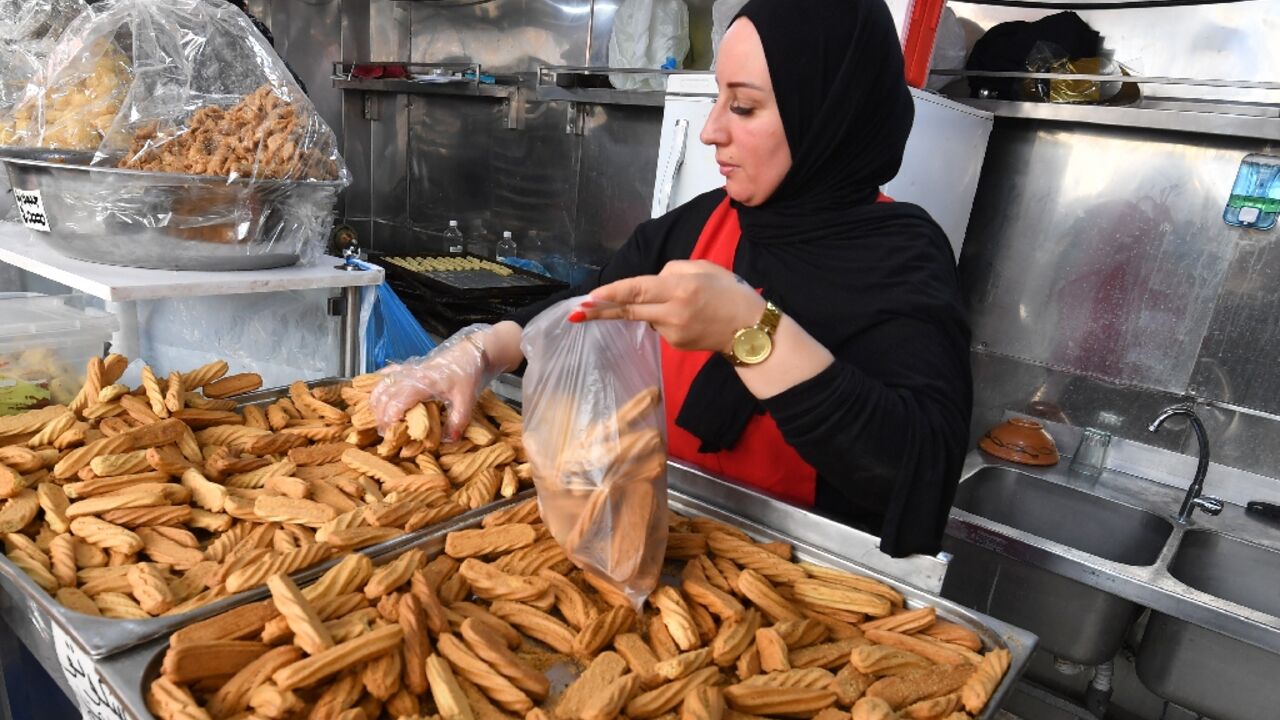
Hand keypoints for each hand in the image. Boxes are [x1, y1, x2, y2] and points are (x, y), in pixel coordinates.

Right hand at [369, 324, 500, 439]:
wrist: (472, 352)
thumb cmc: (469, 373)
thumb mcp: (467, 399)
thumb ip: (458, 421)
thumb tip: (450, 440)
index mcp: (423, 382)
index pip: (397, 402)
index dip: (389, 418)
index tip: (390, 434)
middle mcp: (411, 374)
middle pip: (384, 395)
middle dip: (380, 415)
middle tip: (384, 432)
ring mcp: (409, 369)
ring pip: (382, 383)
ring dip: (376, 401)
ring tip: (378, 418)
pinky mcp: (410, 366)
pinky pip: (387, 373)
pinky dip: (379, 384)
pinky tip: (376, 395)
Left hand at [571, 260, 765, 352]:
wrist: (751, 331)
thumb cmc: (730, 292)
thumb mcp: (704, 268)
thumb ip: (672, 270)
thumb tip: (650, 281)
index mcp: (680, 289)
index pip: (637, 290)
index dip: (611, 294)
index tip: (589, 298)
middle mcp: (673, 312)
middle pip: (629, 310)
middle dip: (600, 312)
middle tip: (575, 313)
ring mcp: (673, 333)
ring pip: (646, 315)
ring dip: (650, 306)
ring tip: (686, 302)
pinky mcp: (675, 345)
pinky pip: (660, 324)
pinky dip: (664, 316)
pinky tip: (688, 315)